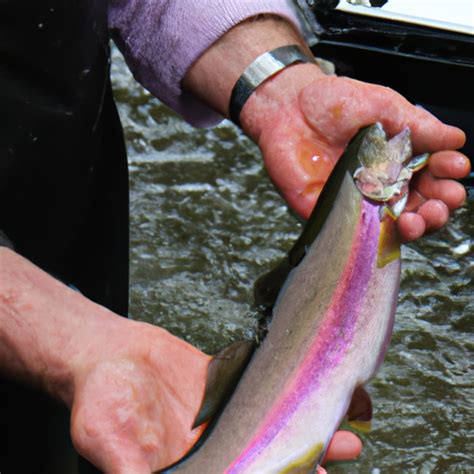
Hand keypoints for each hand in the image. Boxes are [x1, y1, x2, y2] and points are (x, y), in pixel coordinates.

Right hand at [69, 315, 361, 471]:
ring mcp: (220, 417)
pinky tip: (309, 392)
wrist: (107, 354)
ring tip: (344, 442)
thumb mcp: (109, 440)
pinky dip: (284, 394)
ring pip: (268, 430)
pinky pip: (258, 391)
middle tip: (338, 461)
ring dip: (303, 435)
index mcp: (187, 468)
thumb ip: (134, 469)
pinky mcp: (223, 387)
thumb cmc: (100, 399)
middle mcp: (210, 449)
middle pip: (262, 464)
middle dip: (298, 468)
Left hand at [241, 64, 469, 241]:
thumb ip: (418, 124)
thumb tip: (455, 138)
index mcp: (398, 157)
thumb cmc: (332, 102)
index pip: (432, 174)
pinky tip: (393, 226)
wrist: (288, 108)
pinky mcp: (335, 212)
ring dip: (418, 226)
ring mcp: (359, 199)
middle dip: (440, 206)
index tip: (455, 167)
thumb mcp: (382, 105)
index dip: (448, 174)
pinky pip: (360, 232)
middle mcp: (382, 182)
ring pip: (396, 224)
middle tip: (446, 198)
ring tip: (424, 216)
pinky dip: (380, 236)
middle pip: (420, 205)